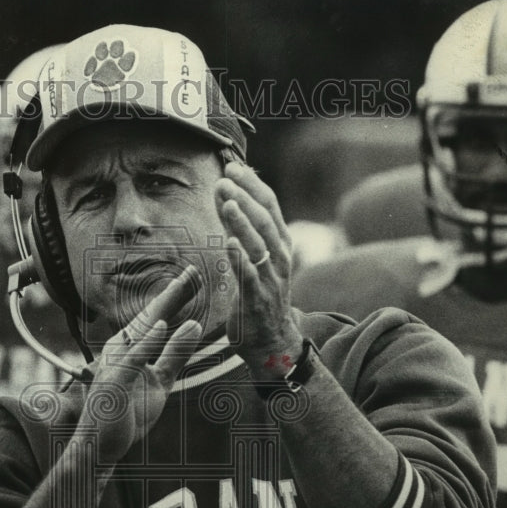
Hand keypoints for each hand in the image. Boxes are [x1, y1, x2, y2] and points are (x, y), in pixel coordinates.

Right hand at [81, 265, 203, 463]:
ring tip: (182, 286)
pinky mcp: (114, 380)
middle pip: (151, 316)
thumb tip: (195, 326)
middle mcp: (123, 349)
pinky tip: (160, 324)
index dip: (177, 298)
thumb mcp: (162, 381)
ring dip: (162, 307)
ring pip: (143, 330)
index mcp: (133, 348)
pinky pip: (133, 357)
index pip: (158, 318)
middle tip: (193, 271)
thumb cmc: (128, 412)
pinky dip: (147, 340)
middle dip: (173, 293)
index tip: (196, 278)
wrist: (102, 444)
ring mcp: (116, 363)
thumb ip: (175, 354)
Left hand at [215, 160, 303, 375]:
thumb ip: (239, 229)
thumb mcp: (253, 257)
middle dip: (245, 197)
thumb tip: (226, 197)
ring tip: (227, 201)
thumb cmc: (260, 295)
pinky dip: (241, 258)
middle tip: (226, 178)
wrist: (273, 341)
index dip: (252, 184)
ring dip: (242, 221)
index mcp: (280, 243)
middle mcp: (280, 257)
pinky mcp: (258, 299)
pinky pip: (250, 275)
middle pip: (265, 219)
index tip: (234, 166)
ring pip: (259, 243)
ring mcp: (271, 277)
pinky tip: (229, 243)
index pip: (269, 206)